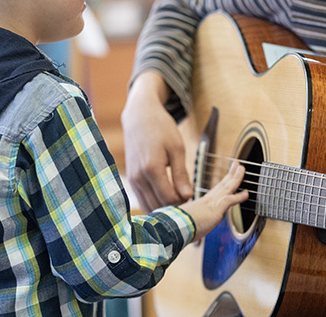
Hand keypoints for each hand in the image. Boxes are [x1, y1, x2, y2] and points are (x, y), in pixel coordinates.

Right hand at [121, 71, 191, 210]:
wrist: (139, 117)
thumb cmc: (161, 129)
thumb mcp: (177, 148)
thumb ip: (181, 174)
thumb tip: (188, 195)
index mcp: (152, 169)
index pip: (170, 199)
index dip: (184, 202)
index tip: (194, 197)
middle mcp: (138, 178)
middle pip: (158, 206)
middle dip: (174, 208)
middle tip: (188, 202)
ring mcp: (132, 180)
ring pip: (148, 206)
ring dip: (163, 208)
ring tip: (179, 200)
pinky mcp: (131, 180)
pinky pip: (142, 200)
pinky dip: (154, 202)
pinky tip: (167, 197)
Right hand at [178, 160, 248, 240]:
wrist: (175, 228)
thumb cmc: (179, 227)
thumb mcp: (187, 221)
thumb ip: (191, 220)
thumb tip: (189, 225)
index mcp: (202, 203)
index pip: (216, 190)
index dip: (224, 182)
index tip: (229, 175)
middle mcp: (207, 201)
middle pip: (222, 184)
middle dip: (231, 174)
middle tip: (237, 165)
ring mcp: (211, 204)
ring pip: (227, 187)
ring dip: (236, 178)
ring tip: (242, 169)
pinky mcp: (215, 210)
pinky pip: (229, 200)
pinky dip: (238, 197)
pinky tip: (246, 194)